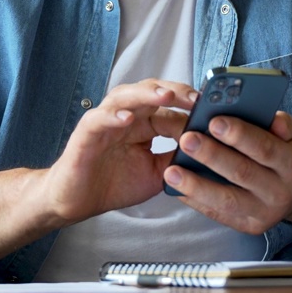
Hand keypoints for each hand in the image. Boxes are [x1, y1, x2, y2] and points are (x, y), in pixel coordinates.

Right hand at [40, 79, 193, 225]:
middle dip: (175, 91)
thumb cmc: (114, 183)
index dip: (190, 107)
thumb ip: (178, 158)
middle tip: (197, 96)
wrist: (77, 201)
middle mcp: (126, 116)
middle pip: (151, 91)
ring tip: (166, 95)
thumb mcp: (157, 173)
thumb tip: (208, 150)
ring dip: (146, 94)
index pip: (170, 107)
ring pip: (126, 97)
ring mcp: (105, 121)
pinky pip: (99, 119)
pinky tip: (128, 118)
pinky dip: (113, 116)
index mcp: (144, 123)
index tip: (213, 109)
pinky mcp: (86, 133)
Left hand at [163, 110, 291, 234]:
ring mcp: (264, 213)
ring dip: (196, 185)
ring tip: (171, 171)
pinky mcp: (249, 227)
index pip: (265, 148)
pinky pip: (219, 214)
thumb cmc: (288, 154)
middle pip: (242, 173)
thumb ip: (283, 124)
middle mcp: (280, 192)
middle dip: (212, 156)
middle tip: (186, 139)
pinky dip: (196, 201)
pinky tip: (177, 189)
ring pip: (227, 200)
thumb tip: (272, 119)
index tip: (214, 121)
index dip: (239, 135)